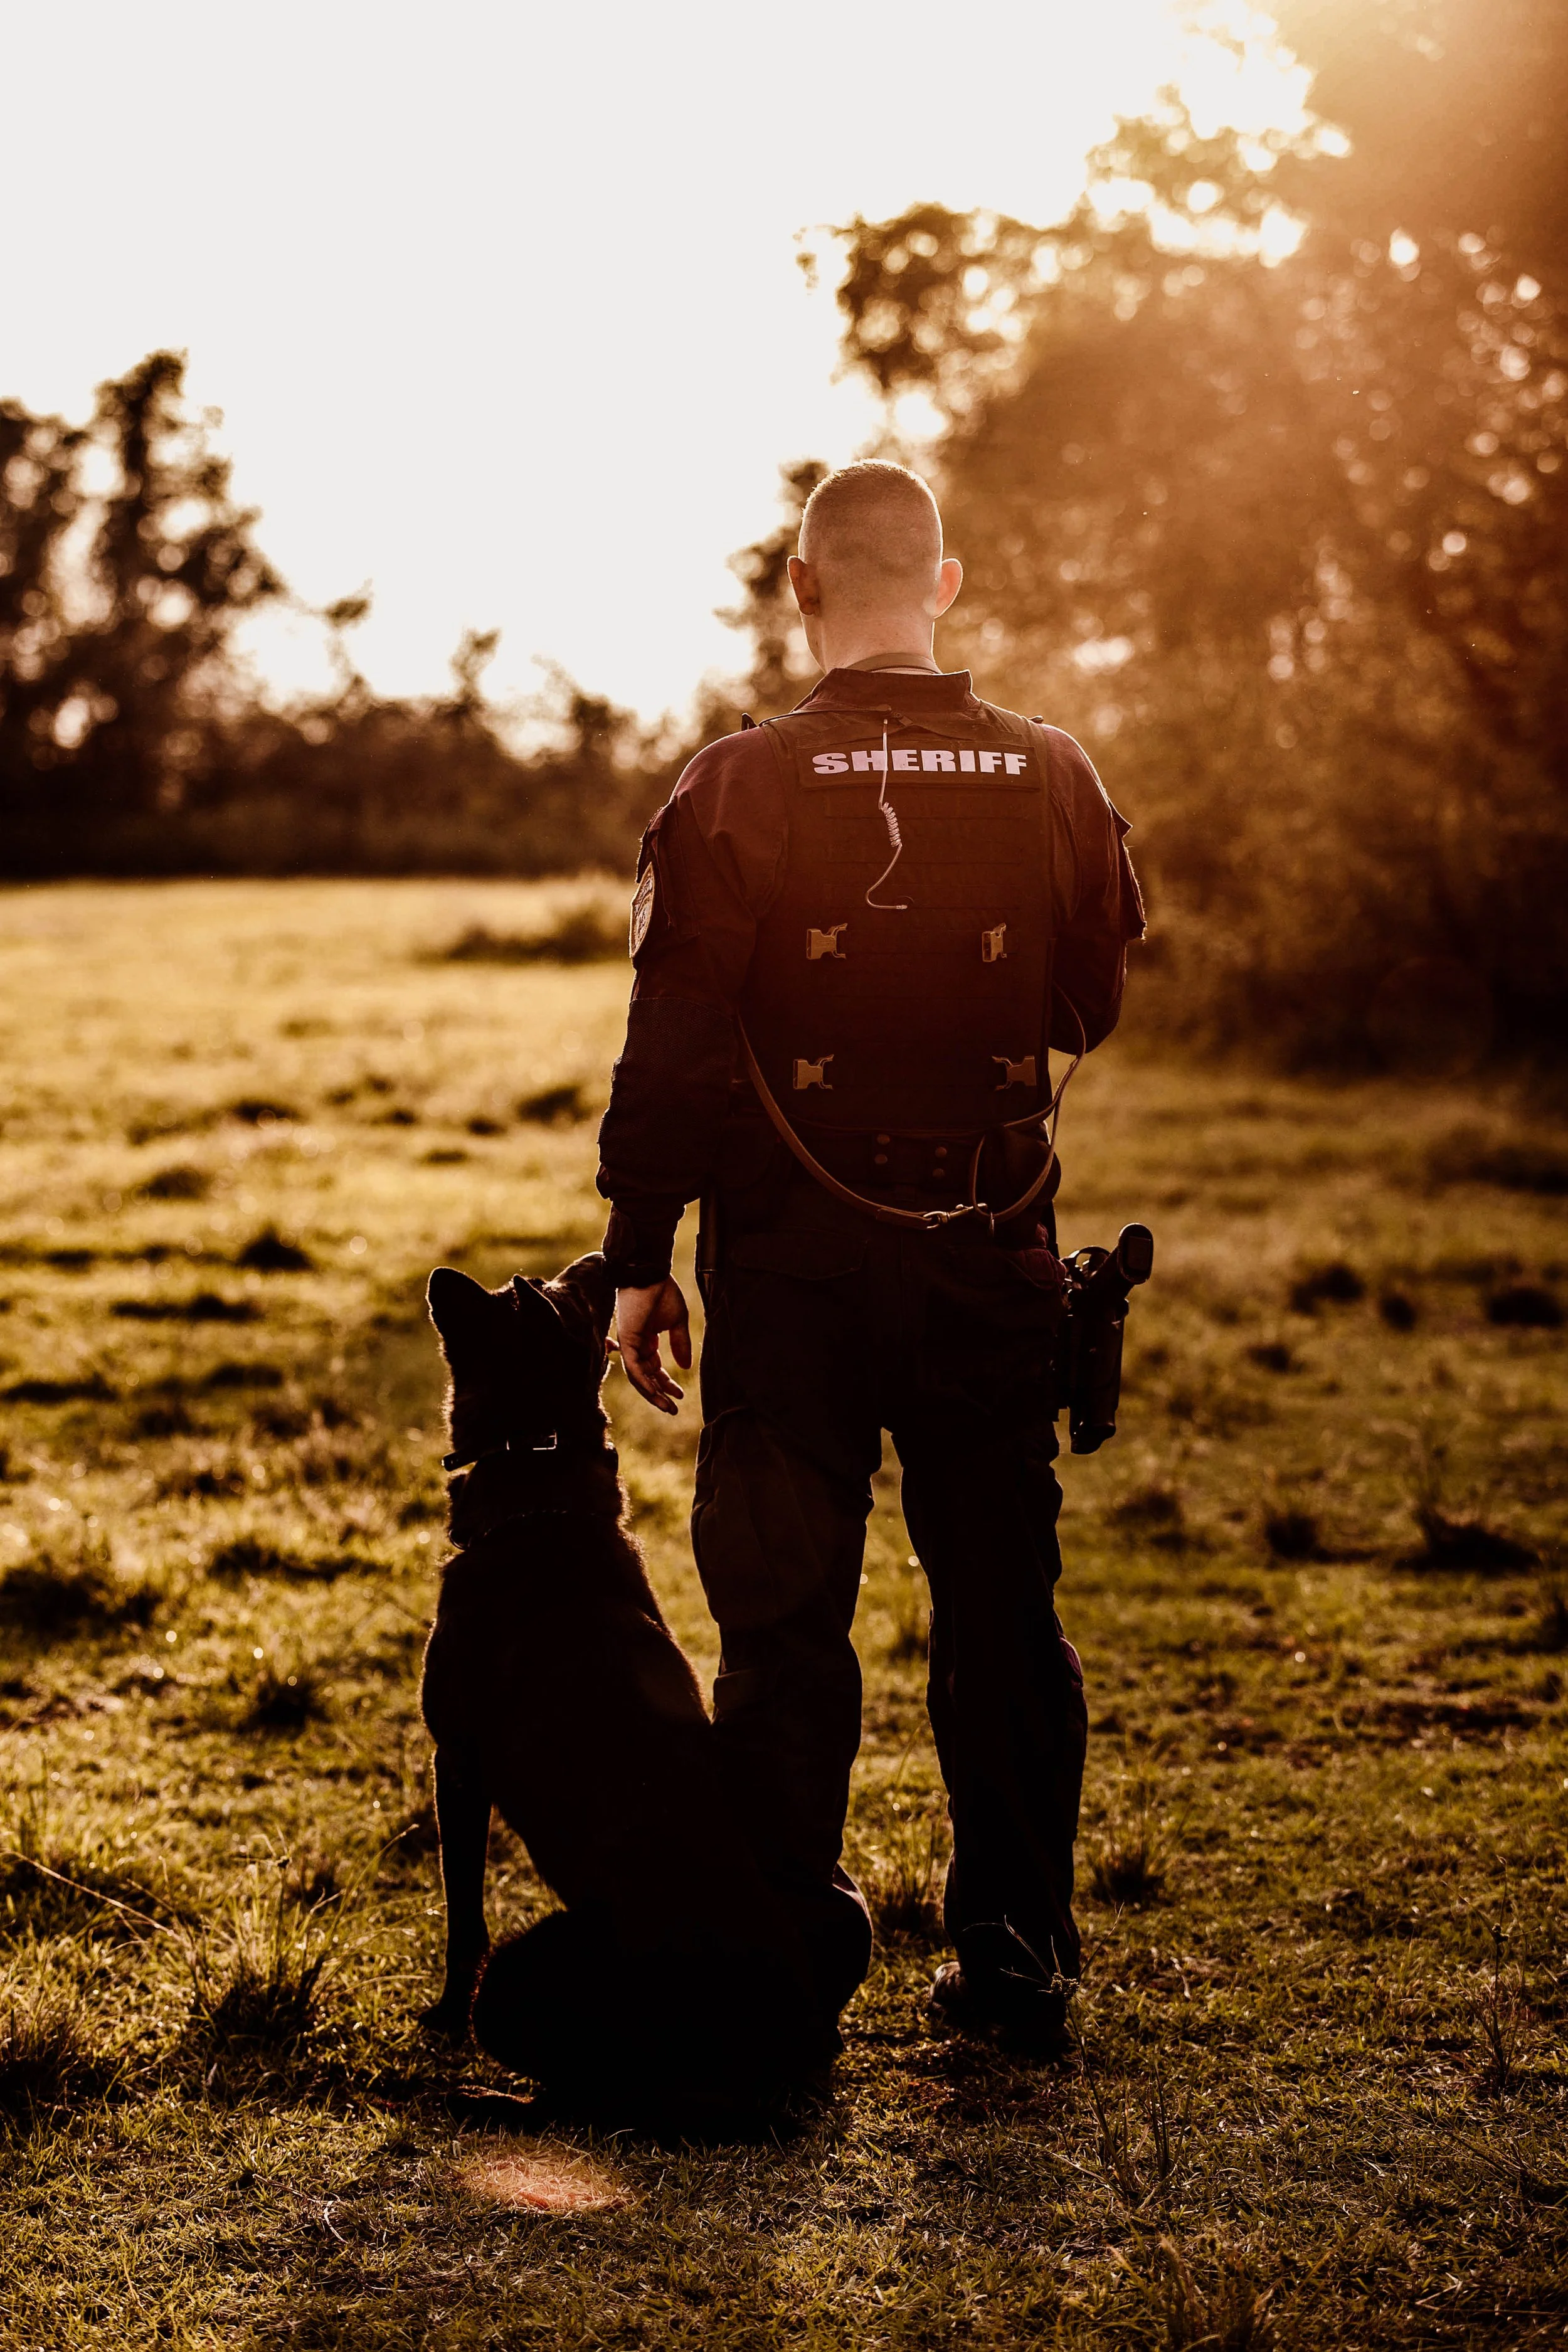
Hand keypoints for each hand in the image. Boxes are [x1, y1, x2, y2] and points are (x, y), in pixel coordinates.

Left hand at [615, 1279, 690, 1414]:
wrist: (650, 1273)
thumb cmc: (662, 1291)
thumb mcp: (677, 1321)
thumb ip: (681, 1344)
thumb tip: (686, 1368)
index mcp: (647, 1339)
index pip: (655, 1368)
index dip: (666, 1383)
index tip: (680, 1395)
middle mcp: (637, 1344)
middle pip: (646, 1376)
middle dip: (659, 1393)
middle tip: (672, 1409)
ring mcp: (630, 1343)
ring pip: (638, 1377)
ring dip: (652, 1393)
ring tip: (666, 1406)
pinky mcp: (627, 1341)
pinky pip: (633, 1367)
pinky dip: (644, 1381)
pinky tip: (656, 1392)